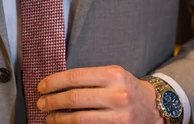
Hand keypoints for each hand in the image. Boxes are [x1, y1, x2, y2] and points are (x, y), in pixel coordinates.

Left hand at [37, 66, 163, 123]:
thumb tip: (56, 84)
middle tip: (41, 103)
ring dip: (59, 118)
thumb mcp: (112, 75)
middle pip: (75, 98)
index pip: (76, 77)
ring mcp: (119, 115)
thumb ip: (90, 77)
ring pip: (80, 119)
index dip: (54, 82)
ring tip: (49, 117)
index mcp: (113, 75)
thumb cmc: (126, 87)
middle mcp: (117, 95)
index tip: (42, 86)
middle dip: (52, 101)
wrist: (152, 106)